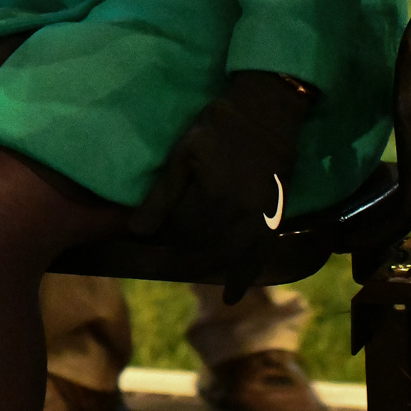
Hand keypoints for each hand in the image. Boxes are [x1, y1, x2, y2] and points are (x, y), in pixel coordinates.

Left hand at [130, 70, 316, 304]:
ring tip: (184, 270)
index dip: (162, 230)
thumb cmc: (218, 127)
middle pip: (202, 249)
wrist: (266, 113)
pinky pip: (259, 257)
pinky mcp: (274, 220)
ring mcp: (260, 222)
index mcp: (214, 201)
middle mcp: (240, 219)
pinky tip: (231, 296)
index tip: (147, 228)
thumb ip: (162, 196)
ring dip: (204, 265)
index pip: (180, 232)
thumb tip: (136, 233)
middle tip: (158, 252)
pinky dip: (244, 277)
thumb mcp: (183, 156)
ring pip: (226, 257)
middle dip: (179, 252)